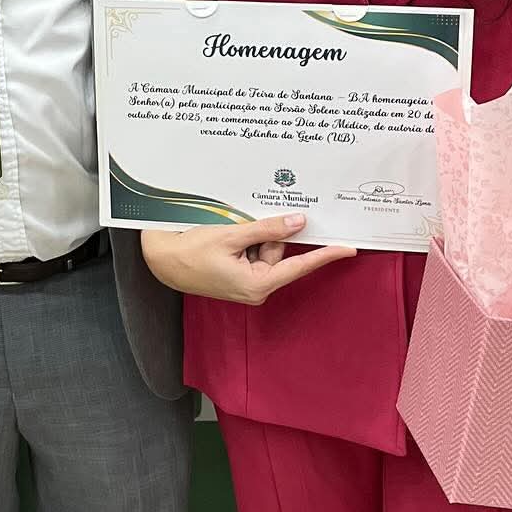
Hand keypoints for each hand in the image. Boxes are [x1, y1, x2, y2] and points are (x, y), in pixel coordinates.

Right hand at [141, 214, 354, 305]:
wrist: (161, 261)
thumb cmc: (191, 252)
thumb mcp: (231, 236)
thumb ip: (267, 229)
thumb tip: (299, 222)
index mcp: (258, 284)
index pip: (299, 266)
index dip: (326, 255)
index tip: (349, 249)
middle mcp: (257, 288)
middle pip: (279, 252)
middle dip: (266, 234)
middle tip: (239, 227)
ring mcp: (248, 284)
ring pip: (266, 250)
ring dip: (252, 236)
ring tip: (226, 234)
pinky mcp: (240, 277)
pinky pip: (254, 253)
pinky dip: (246, 241)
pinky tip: (226, 238)